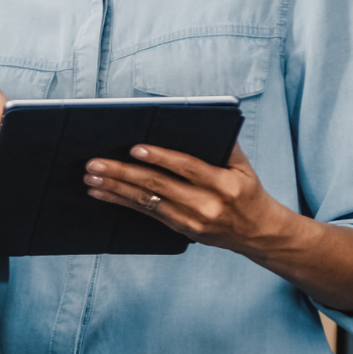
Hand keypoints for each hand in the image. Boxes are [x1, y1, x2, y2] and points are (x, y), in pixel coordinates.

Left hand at [83, 141, 352, 313]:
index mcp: (225, 184)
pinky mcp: (182, 231)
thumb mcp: (243, 166)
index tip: (134, 148)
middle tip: (95, 164)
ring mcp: (193, 221)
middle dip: (122, 173)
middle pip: (158, 186)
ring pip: (147, 202)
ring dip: (115, 189)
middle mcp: (208, 205)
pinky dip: (121, 202)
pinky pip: (147, 214)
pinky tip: (102, 194)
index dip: (160, 157)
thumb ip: (222, 145)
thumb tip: (193, 120)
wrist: (261, 233)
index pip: (187, 168)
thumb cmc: (249, 191)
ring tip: (91, 178)